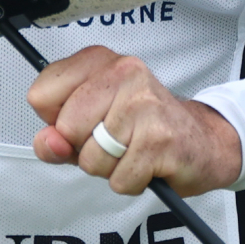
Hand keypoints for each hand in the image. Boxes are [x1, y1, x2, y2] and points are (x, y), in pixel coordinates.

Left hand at [28, 45, 242, 195]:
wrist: (203, 141)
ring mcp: (143, 104)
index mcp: (100, 61)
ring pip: (92, 158)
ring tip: (132, 151)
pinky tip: (147, 163)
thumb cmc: (143, 128)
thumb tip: (48, 142)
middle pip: (66, 129)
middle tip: (114, 141)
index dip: (56, 121)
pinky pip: (119, 179)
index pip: (41, 94)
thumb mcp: (91, 124)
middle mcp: (124, 72)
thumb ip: (58, 135)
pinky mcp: (160, 138)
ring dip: (109, 168)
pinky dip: (130, 182)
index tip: (83, 121)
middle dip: (84, 149)